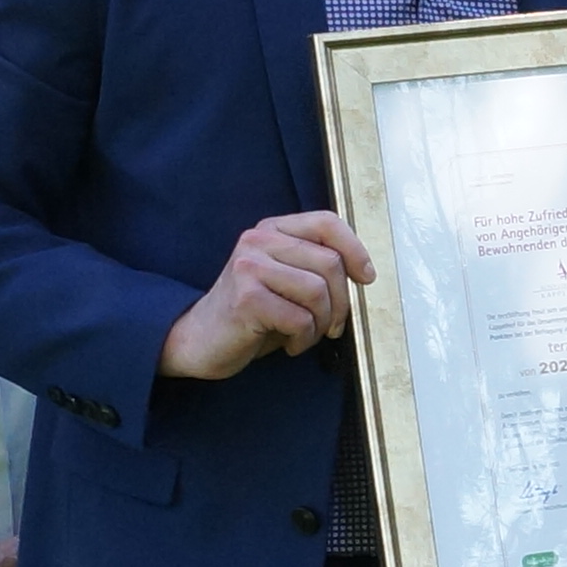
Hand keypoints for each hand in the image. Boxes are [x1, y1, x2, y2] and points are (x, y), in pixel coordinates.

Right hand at [163, 211, 372, 382]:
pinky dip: (304, 339)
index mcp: (271, 230)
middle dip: (341, 303)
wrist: (200, 341)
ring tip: (305, 335)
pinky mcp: (246, 298)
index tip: (366, 277)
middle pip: (330, 263)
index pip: (326, 222)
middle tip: (331, 326)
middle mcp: (258, 241)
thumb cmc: (252, 315)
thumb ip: (315, 267)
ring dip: (321, 323)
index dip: (355, 249)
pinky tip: (289, 344)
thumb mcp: (286, 281)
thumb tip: (363, 272)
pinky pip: (300, 319)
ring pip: (318, 291)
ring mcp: (249, 267)